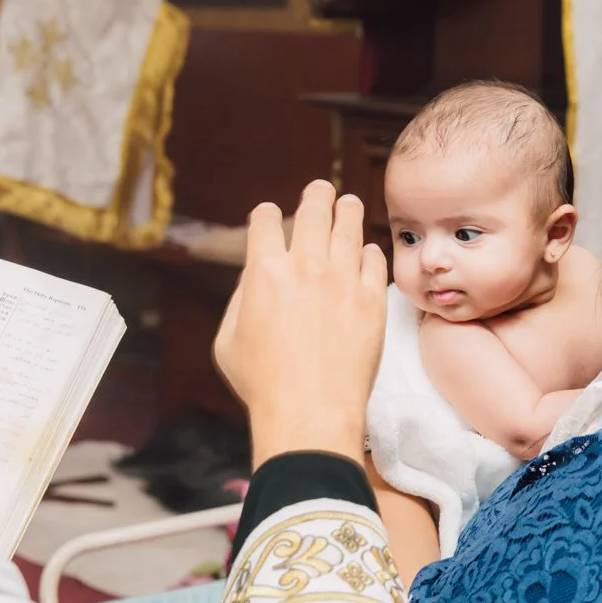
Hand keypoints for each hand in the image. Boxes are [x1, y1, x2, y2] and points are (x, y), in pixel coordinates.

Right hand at [214, 181, 387, 467]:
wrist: (310, 412)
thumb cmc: (262, 384)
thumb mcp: (227, 341)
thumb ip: (240, 301)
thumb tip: (254, 277)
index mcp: (264, 272)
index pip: (266, 221)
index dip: (267, 215)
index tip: (271, 216)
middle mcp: (305, 267)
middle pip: (313, 212)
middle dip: (315, 196)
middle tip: (320, 190)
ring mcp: (342, 281)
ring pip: (349, 227)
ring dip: (347, 210)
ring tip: (349, 203)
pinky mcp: (371, 301)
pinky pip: (374, 261)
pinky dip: (368, 252)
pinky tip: (366, 252)